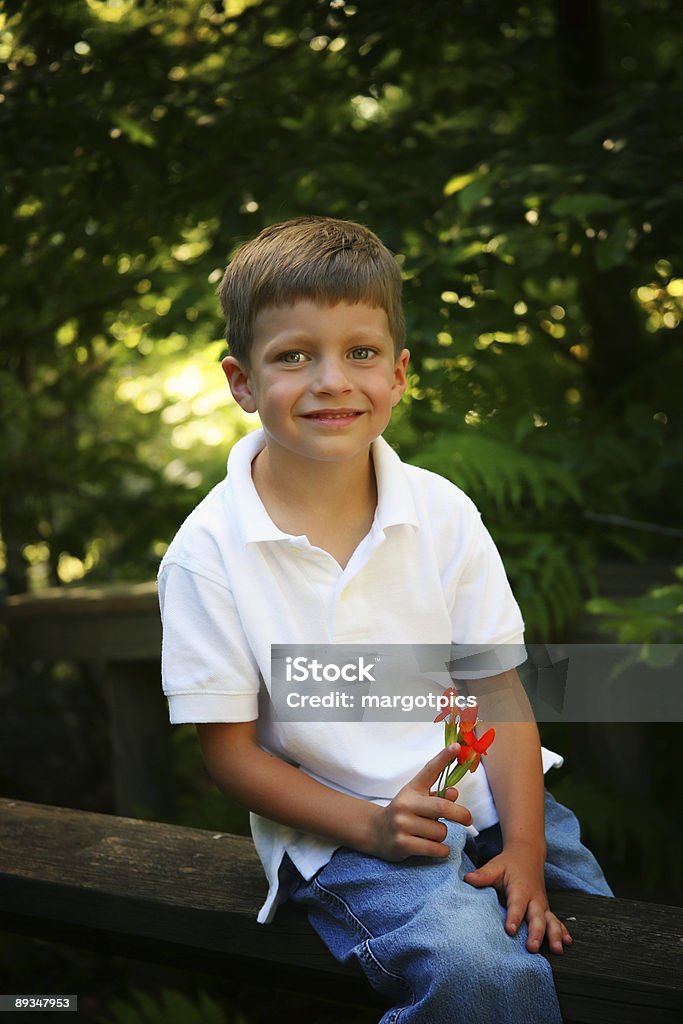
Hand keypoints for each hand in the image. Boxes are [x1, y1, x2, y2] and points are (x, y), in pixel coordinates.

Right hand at [370, 744, 472, 860]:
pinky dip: (441, 850)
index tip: (456, 747)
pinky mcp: (402, 844)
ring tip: (431, 835)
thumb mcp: (418, 799)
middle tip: (468, 820)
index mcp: (412, 789)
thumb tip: (453, 793)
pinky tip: (436, 848)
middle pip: (442, 807)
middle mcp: (405, 804)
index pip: (429, 770)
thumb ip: (438, 795)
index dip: (443, 758)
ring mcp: (402, 824)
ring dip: (442, 835)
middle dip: (460, 815)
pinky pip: (435, 849)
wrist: (376, 832)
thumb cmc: (405, 813)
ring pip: (440, 831)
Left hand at [463, 842, 571, 953]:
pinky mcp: (546, 909)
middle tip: (532, 947)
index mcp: (520, 889)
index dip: (513, 917)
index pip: (516, 905)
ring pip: (551, 921)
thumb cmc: (508, 864)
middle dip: (536, 933)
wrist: (527, 854)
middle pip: (536, 917)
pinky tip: (568, 942)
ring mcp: (542, 905)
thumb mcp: (495, 866)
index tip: (510, 930)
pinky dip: (564, 931)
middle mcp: (534, 898)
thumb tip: (467, 879)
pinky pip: (557, 921)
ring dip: (555, 935)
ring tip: (557, 949)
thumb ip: (483, 875)